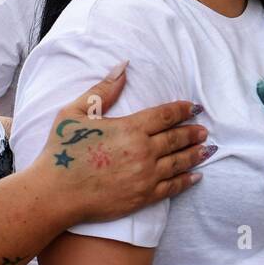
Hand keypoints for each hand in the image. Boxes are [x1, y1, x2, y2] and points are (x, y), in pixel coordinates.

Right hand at [33, 63, 211, 224]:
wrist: (56, 193)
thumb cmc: (63, 151)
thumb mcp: (76, 112)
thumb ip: (103, 90)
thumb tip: (123, 67)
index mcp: (130, 128)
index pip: (165, 115)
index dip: (182, 110)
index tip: (193, 108)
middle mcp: (143, 151)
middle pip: (176, 139)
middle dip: (192, 133)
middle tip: (203, 130)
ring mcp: (146, 176)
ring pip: (179, 163)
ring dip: (195, 155)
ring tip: (206, 149)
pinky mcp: (143, 197)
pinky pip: (172, 187)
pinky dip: (186, 181)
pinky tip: (195, 177)